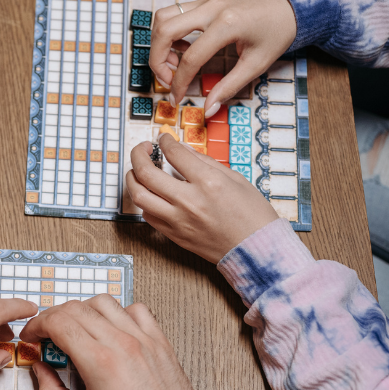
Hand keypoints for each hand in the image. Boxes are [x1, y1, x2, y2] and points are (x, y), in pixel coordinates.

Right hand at [20, 296, 235, 389]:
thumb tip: (40, 370)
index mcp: (100, 364)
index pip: (58, 323)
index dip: (37, 325)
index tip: (32, 335)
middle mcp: (123, 345)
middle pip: (76, 308)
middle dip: (53, 317)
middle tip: (47, 334)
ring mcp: (144, 340)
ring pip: (104, 302)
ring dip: (82, 310)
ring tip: (77, 329)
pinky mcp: (160, 342)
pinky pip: (136, 309)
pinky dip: (118, 312)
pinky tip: (111, 328)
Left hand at [126, 134, 278, 262]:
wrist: (256, 250)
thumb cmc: (252, 215)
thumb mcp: (235, 179)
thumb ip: (205, 162)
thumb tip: (181, 149)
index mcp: (208, 183)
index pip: (174, 153)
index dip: (165, 141)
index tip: (163, 139)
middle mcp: (189, 201)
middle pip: (146, 172)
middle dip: (137, 155)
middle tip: (141, 149)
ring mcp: (178, 220)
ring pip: (139, 195)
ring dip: (132, 178)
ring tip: (136, 170)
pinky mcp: (173, 235)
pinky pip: (147, 215)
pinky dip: (144, 201)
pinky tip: (150, 194)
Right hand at [149, 0, 295, 116]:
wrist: (290, 3)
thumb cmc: (278, 30)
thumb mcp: (257, 63)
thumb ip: (229, 86)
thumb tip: (208, 108)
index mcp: (227, 24)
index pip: (190, 58)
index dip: (179, 83)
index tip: (176, 98)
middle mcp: (211, 9)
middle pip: (164, 30)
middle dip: (157, 60)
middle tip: (167, 79)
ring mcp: (205, 2)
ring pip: (163, 17)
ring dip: (159, 43)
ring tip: (173, 63)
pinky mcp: (204, 2)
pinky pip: (173, 13)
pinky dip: (168, 33)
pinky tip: (182, 49)